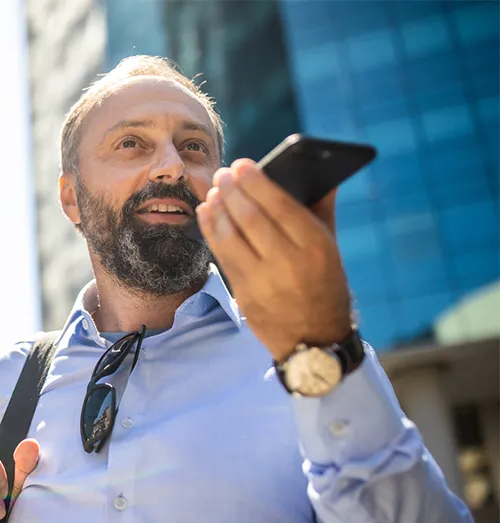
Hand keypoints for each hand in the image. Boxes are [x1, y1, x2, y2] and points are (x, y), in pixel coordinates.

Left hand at [196, 158, 352, 362]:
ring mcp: (262, 281)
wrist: (313, 340)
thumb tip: (322, 174)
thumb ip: (322, 211)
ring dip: (217, 210)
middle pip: (251, 219)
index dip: (257, 183)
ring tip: (213, 192)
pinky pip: (221, 257)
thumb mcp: (331, 249)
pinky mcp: (243, 295)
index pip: (280, 206)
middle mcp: (287, 263)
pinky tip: (207, 214)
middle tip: (222, 174)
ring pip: (230, 237)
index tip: (243, 165)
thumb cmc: (325, 286)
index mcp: (314, 247)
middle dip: (232, 192)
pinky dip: (211, 232)